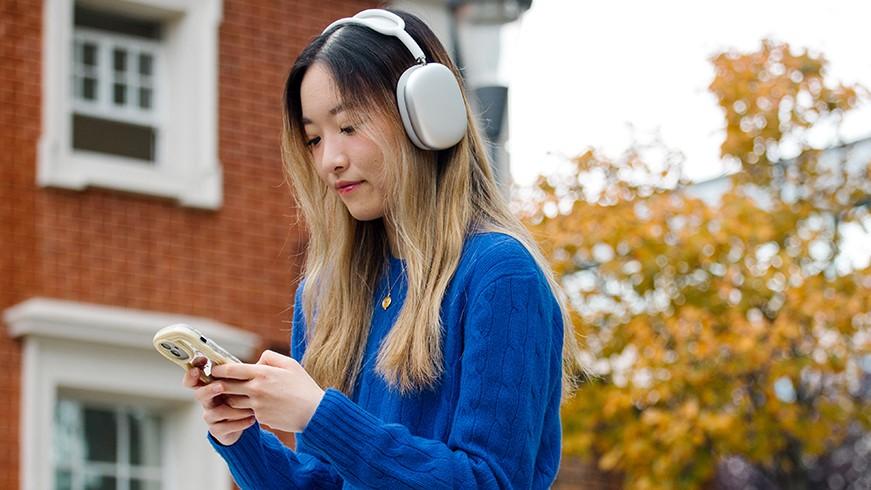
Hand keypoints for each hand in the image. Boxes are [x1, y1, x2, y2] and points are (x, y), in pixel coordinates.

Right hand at [182, 357, 255, 445]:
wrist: (247, 421)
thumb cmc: (245, 397)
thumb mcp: (244, 382)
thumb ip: (244, 371)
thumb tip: (260, 357)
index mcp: (212, 386)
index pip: (194, 379)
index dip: (192, 374)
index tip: (198, 368)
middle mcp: (208, 401)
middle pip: (199, 394)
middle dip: (209, 389)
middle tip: (220, 386)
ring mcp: (211, 416)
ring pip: (214, 412)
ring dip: (233, 410)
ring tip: (251, 409)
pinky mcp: (217, 430)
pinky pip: (223, 427)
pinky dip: (239, 423)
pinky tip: (251, 419)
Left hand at [210, 350, 325, 432]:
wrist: (313, 412)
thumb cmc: (303, 386)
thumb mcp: (290, 364)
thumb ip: (270, 357)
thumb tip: (257, 361)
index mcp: (262, 373)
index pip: (231, 370)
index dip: (219, 369)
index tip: (214, 369)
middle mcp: (256, 389)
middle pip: (227, 387)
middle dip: (219, 385)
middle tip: (216, 383)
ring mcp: (257, 405)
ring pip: (233, 402)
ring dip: (231, 398)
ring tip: (234, 395)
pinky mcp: (260, 418)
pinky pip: (247, 412)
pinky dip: (247, 409)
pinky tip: (254, 406)